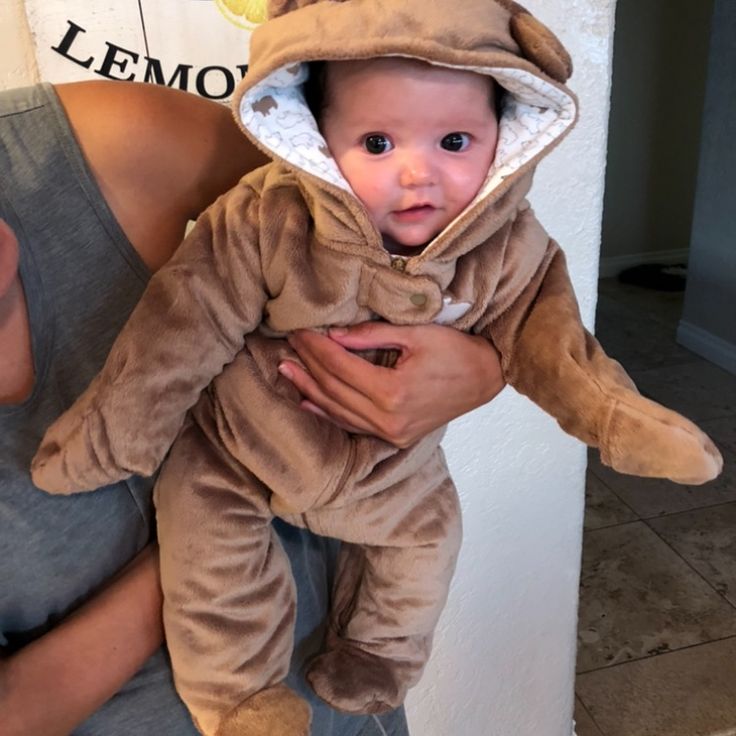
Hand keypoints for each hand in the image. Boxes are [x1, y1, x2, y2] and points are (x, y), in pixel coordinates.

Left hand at [280, 322, 504, 447]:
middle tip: (287, 344)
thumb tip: (332, 334)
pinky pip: (353, 426)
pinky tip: (308, 402)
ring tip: (287, 371)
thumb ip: (371, 335)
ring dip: (309, 390)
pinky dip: (328, 413)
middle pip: (333, 390)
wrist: (486, 379)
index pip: (339, 367)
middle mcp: (388, 420)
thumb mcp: (416, 333)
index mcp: (393, 392)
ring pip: (338, 411)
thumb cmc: (456, 350)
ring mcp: (391, 433)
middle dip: (307, 365)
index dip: (315, 347)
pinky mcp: (395, 437)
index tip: (298, 331)